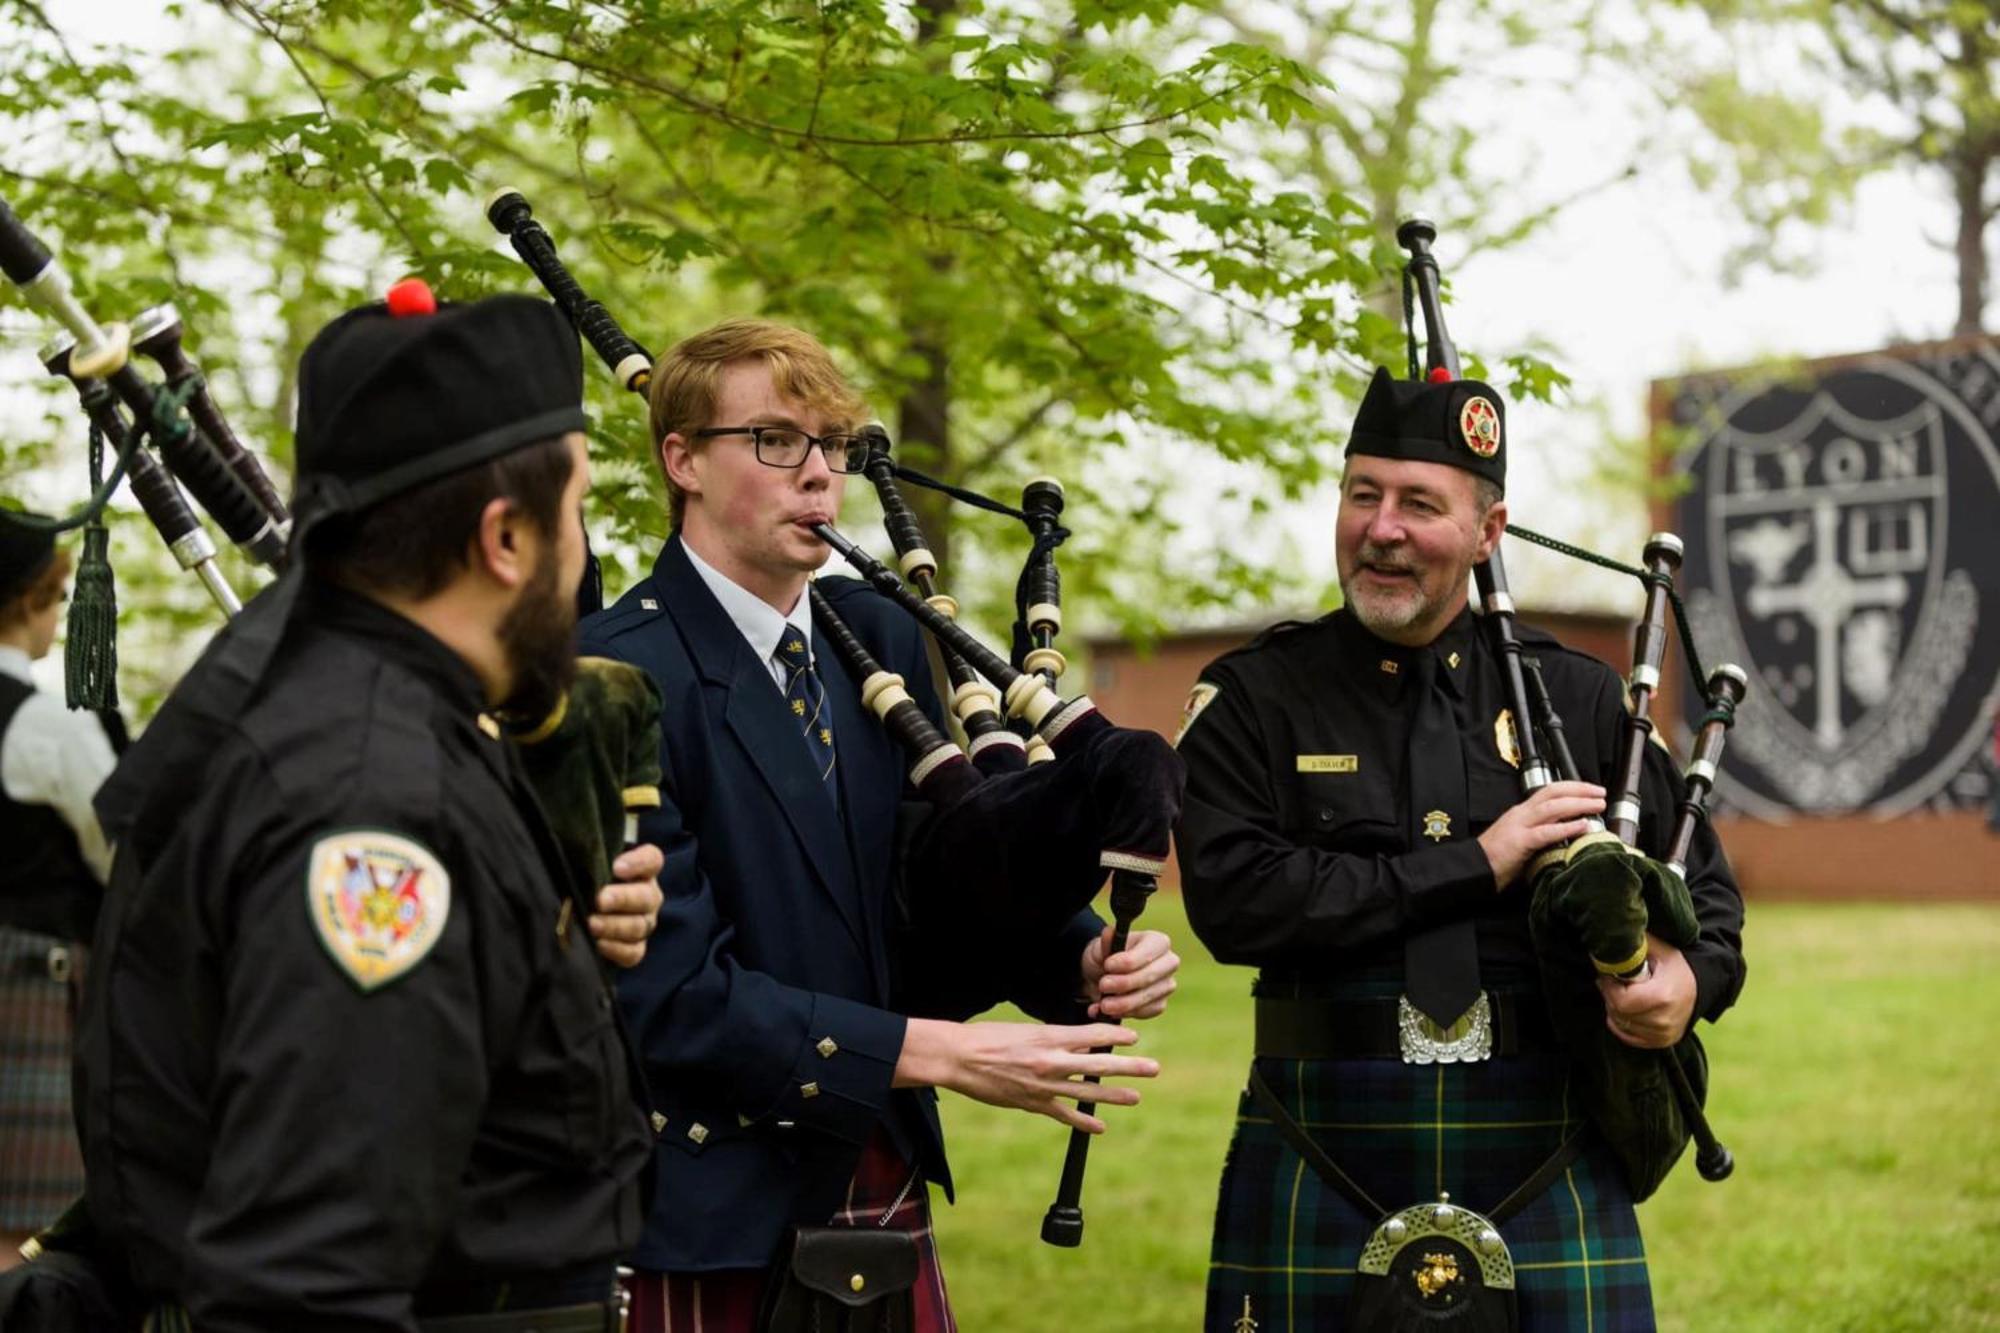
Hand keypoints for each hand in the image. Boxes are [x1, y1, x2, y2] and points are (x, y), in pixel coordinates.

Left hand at [587, 843, 663, 967]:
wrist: (582, 905)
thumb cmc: (587, 879)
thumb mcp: (589, 864)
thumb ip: (588, 860)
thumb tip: (571, 854)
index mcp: (642, 870)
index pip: (652, 860)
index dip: (638, 863)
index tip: (617, 867)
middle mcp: (648, 896)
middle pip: (646, 897)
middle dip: (623, 899)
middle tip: (600, 900)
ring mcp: (644, 922)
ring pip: (639, 926)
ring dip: (615, 926)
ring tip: (592, 924)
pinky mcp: (635, 947)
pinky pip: (634, 952)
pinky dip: (618, 950)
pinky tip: (599, 945)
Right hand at [894, 1017, 1159, 1133]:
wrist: (959, 1058)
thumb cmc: (988, 1037)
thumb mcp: (1025, 1029)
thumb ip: (1053, 1037)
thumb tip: (1079, 1041)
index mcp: (1048, 1036)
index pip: (1093, 1035)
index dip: (1117, 1035)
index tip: (1134, 1036)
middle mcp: (1051, 1061)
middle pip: (1099, 1064)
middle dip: (1129, 1067)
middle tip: (1153, 1068)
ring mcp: (1043, 1086)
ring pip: (1087, 1092)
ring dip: (1115, 1095)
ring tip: (1136, 1097)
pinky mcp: (1032, 1104)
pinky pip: (1064, 1115)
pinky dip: (1084, 1122)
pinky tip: (1101, 1128)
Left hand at [1079, 927, 1179, 1020]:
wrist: (1103, 977)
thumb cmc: (1107, 956)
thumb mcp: (1101, 946)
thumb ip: (1105, 942)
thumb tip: (1108, 933)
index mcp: (1158, 942)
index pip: (1147, 953)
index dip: (1127, 961)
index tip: (1107, 965)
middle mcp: (1169, 963)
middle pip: (1150, 976)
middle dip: (1124, 984)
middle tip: (1103, 985)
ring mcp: (1166, 985)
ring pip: (1148, 997)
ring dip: (1123, 1003)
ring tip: (1103, 1005)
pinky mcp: (1160, 1004)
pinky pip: (1145, 1012)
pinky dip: (1124, 1014)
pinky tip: (1106, 1012)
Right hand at [1476, 781, 1605, 890]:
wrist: (1472, 868)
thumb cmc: (1495, 858)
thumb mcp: (1521, 840)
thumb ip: (1540, 834)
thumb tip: (1565, 836)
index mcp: (1521, 812)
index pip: (1549, 791)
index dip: (1572, 787)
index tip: (1591, 790)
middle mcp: (1521, 814)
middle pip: (1553, 792)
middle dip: (1579, 790)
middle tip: (1600, 793)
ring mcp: (1519, 826)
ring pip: (1552, 807)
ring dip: (1578, 804)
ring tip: (1596, 805)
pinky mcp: (1519, 842)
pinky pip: (1546, 832)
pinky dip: (1566, 828)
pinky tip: (1582, 826)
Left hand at [1597, 934, 1696, 1048]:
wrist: (1699, 988)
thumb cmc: (1675, 967)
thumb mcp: (1659, 949)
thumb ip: (1636, 943)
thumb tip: (1612, 934)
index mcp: (1663, 997)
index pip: (1621, 1001)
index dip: (1609, 987)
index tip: (1607, 974)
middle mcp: (1664, 1021)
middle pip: (1619, 1013)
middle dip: (1610, 995)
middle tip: (1611, 981)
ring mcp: (1663, 1035)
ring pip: (1621, 1024)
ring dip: (1614, 1008)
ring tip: (1621, 992)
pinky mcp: (1661, 1042)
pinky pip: (1627, 1036)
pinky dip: (1620, 1022)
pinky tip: (1625, 1007)